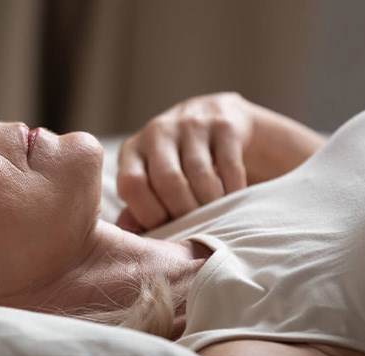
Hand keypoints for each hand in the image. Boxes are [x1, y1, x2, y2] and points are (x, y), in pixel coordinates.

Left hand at [116, 92, 254, 231]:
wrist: (216, 117)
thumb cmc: (179, 163)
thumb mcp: (151, 180)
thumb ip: (138, 206)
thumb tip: (131, 230)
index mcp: (133, 150)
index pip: (132, 184)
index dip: (148, 214)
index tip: (167, 230)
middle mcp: (157, 132)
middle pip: (167, 180)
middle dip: (183, 212)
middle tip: (196, 228)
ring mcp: (191, 124)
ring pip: (199, 174)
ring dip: (210, 205)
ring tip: (215, 218)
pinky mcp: (224, 124)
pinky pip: (229, 166)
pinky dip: (232, 191)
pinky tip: (233, 201)